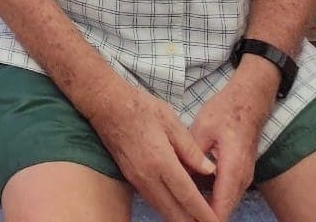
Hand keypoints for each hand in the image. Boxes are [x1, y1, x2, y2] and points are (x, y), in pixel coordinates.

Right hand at [93, 83, 217, 221]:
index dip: (204, 214)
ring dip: (180, 217)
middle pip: (174, 213)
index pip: (187, 196)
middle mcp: (148, 177)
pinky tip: (178, 205)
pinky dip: (168, 208)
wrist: (106, 105)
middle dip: (193, 221)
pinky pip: (153, 201)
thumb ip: (191, 148)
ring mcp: (137, 180)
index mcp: (161, 161)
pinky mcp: (131, 179)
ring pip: (162, 210)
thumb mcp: (171, 121)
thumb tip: (209, 169)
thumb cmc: (140, 107)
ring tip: (196, 217)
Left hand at [190, 67, 276, 220]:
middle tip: (181, 218)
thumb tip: (177, 175)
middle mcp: (242, 179)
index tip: (187, 221)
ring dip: (209, 212)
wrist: (249, 102)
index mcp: (232, 168)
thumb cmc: (226, 112)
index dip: (204, 219)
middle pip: (224, 211)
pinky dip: (214, 202)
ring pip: (226, 205)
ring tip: (186, 213)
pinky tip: (195, 199)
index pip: (220, 207)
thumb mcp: (203, 128)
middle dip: (204, 218)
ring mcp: (244, 178)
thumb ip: (192, 155)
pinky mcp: (241, 175)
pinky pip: (228, 196)